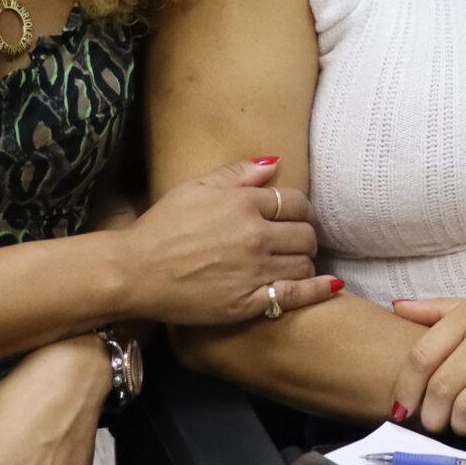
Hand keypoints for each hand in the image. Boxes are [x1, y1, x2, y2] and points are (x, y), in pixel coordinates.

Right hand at [123, 158, 336, 324]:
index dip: (302, 210)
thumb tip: (274, 163)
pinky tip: (330, 286)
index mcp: (243, 204)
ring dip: (306, 262)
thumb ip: (237, 174)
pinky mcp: (250, 301)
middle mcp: (255, 235)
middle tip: (299, 242)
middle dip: (306, 236)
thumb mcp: (195, 189)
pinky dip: (318, 289)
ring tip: (297, 263)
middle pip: (306, 233)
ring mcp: (254, 270)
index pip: (295, 202)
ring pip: (304, 263)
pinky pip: (297, 294)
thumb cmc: (160, 227)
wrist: (135, 272)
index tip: (298, 218)